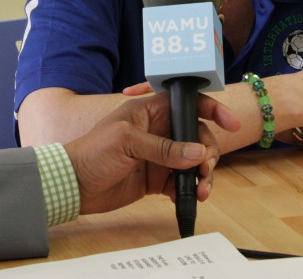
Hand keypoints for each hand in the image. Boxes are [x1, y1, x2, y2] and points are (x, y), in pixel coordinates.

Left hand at [63, 92, 239, 214]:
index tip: (230, 123)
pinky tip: (187, 198)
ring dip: (202, 175)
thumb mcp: (127, 142)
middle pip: (197, 136)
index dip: (211, 109)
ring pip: (193, 161)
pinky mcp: (156, 179)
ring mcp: (159, 156)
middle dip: (208, 152)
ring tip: (200, 191)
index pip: (187, 104)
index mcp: (150, 110)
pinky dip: (189, 190)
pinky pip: (182, 182)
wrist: (73, 185)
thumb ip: (163, 148)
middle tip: (205, 168)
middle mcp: (158, 131)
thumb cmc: (92, 152)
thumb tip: (197, 155)